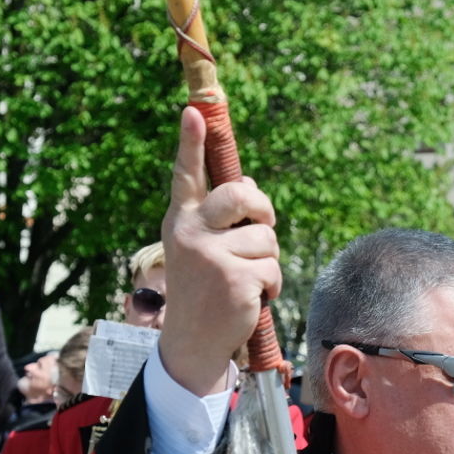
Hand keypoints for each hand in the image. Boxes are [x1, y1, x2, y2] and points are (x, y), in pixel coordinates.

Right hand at [158, 107, 281, 396]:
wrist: (192, 341)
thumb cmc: (203, 288)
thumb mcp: (201, 248)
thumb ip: (221, 218)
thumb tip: (250, 186)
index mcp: (181, 221)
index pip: (186, 175)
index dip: (191, 142)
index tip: (194, 111)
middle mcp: (191, 233)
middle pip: (243, 196)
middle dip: (263, 210)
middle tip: (263, 227)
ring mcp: (212, 257)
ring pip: (266, 238)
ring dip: (268, 260)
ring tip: (248, 278)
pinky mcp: (235, 279)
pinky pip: (272, 268)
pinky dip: (271, 285)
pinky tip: (252, 298)